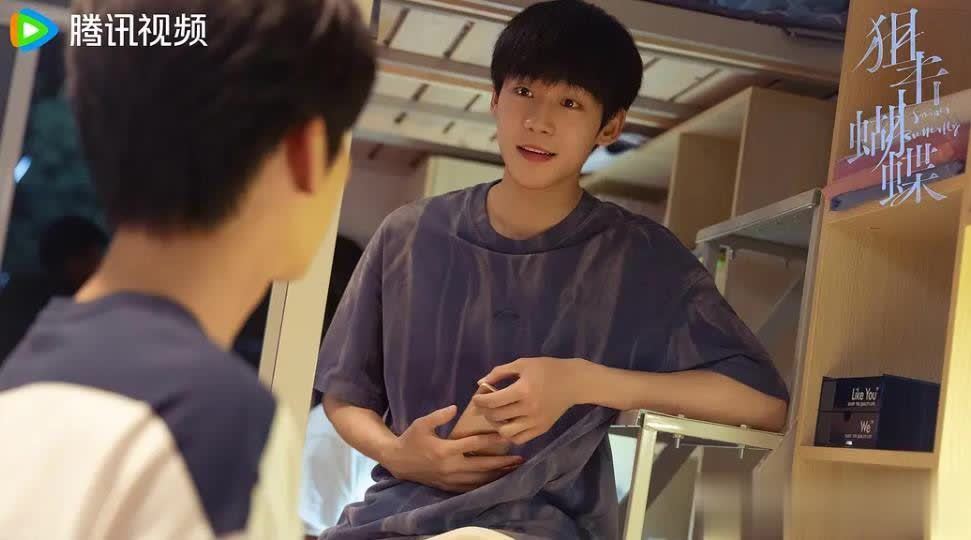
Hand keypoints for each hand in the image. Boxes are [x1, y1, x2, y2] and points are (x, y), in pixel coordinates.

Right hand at [382, 405, 524, 492]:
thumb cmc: (411, 439)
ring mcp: (450, 479)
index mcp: (445, 450)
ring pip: (479, 479)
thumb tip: (455, 407)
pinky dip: (485, 484)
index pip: (474, 444)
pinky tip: (496, 481)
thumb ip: (439, 416)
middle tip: (519, 458)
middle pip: (482, 466)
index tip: (507, 436)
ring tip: (513, 470)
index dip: (492, 440)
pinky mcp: (448, 487)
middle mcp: (450, 467)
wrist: (397, 461)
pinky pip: (471, 488)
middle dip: (502, 463)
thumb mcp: (421, 423)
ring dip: (497, 475)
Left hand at [473, 357, 587, 444]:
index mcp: (523, 390)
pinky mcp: (542, 429)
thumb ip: (499, 373)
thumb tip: (480, 383)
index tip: (477, 397)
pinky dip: (510, 434)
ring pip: (506, 433)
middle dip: (485, 411)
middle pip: (496, 417)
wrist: (574, 382)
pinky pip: (519, 439)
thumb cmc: (547, 369)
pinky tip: (509, 423)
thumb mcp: (522, 364)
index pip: (492, 401)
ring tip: (498, 416)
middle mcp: (528, 409)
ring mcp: (535, 421)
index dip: (480, 400)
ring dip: (496, 425)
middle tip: (485, 405)